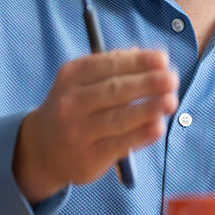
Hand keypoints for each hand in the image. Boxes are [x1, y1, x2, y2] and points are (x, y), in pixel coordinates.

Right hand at [13, 48, 177, 202]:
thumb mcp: (81, 81)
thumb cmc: (75, 107)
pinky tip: (157, 127)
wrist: (42, 148)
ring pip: (118, 118)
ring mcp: (78, 132)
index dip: (138, 61)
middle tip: (172, 79)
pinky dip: (141, 135)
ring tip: (171, 101)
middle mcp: (71, 103)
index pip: (108, 64)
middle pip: (115, 90)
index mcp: (71, 76)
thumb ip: (113, 67)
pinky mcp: (88, 158)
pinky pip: (119, 144)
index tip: (163, 59)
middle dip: (148, 83)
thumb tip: (150, 57)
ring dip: (148, 108)